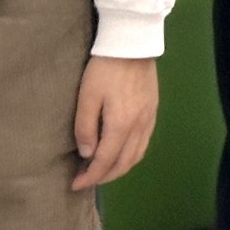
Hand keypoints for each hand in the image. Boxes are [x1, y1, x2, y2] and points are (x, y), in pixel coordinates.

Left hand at [71, 55, 158, 190]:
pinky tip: (120, 152)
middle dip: (105, 177)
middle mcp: (139, 126)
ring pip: (137, 155)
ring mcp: (149, 119)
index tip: (75, 185)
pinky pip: (144, 142)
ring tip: (103, 170)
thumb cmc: (104, 69)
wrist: (132, 45)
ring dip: (120, 168)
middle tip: (87, 180)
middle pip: (124, 162)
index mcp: (122, 124)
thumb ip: (85, 128)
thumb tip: (87, 154)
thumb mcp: (86, 97)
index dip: (90, 176)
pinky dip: (131, 155)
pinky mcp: (153, 111)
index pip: (105, 160)